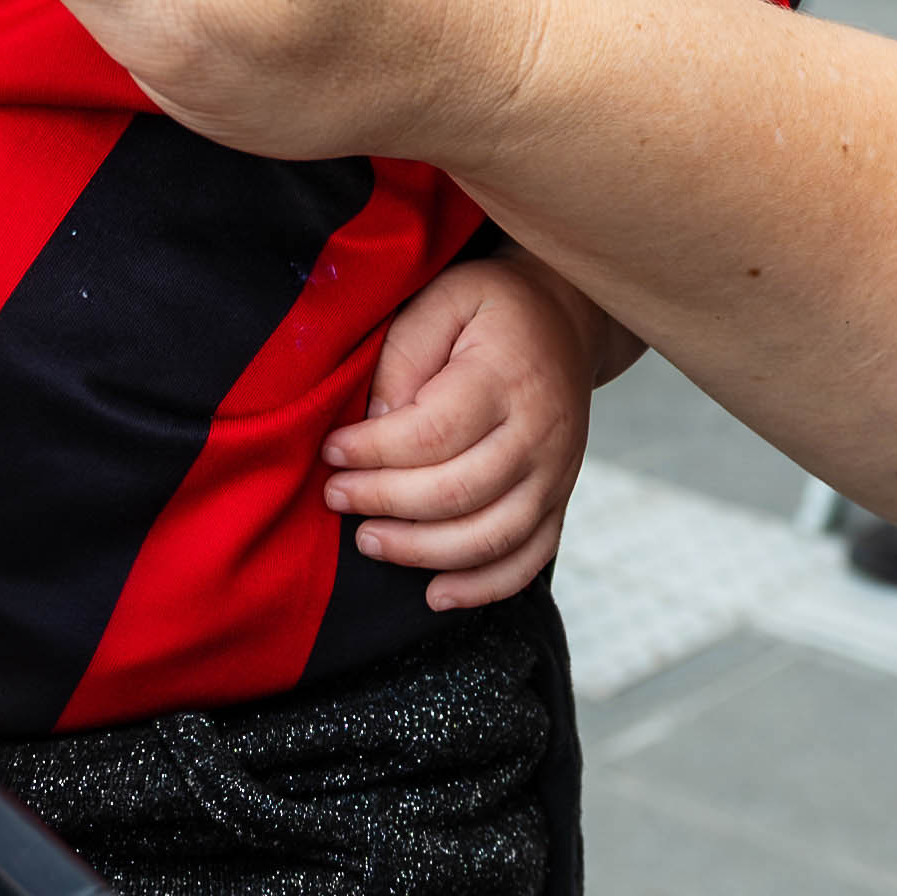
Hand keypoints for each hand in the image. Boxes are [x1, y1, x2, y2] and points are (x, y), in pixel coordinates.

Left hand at [327, 250, 595, 608]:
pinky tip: (435, 594)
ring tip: (367, 541)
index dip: (373, 452)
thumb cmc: (490, 309)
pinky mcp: (560, 500)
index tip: (331, 452)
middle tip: (334, 497)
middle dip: (384, 502)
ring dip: (422, 552)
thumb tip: (375, 425)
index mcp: (505, 377)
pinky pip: (529, 558)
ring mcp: (556, 473)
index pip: (433, 433)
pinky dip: (484, 587)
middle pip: (459, 492)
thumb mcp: (442, 300)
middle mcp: (539, 431)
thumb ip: (404, 356)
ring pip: (491, 536)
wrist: (566, 320)